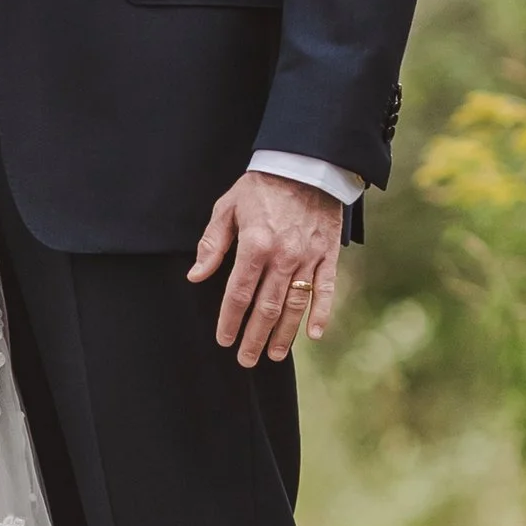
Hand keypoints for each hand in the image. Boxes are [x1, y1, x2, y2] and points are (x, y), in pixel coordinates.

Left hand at [188, 168, 342, 366]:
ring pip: (295, 305)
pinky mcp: (329, 255)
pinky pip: (326, 290)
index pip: (238, 294)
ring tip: (274, 355)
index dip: (230, 320)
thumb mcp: (228, 208)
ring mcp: (308, 257)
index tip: (224, 340)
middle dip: (254, 337)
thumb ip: (212, 244)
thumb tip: (196, 276)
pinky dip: (320, 313)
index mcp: (254, 245)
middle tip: (246, 360)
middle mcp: (283, 256)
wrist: (306, 165)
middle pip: (266, 308)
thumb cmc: (261, 186)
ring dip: (284, 334)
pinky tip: (313, 334)